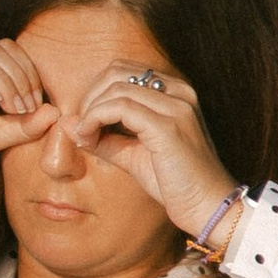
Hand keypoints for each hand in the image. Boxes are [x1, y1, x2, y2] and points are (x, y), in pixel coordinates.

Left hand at [67, 64, 238, 247]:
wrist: (208, 207)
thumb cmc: (175, 183)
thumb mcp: (133, 155)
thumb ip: (105, 138)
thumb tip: (69, 123)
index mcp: (176, 92)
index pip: (124, 71)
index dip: (97, 92)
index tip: (85, 122)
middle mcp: (180, 92)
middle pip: (117, 71)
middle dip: (91, 96)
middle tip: (81, 126)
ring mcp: (176, 106)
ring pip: (116, 87)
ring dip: (91, 110)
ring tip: (85, 136)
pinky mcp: (168, 126)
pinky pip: (120, 107)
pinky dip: (96, 119)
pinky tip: (89, 138)